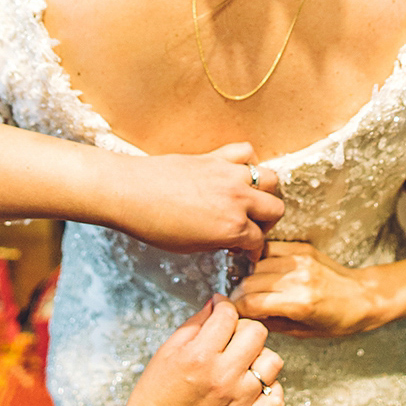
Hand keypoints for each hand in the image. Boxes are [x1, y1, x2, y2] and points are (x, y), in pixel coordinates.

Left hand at [115, 144, 282, 255]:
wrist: (130, 191)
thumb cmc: (153, 224)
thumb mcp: (190, 247)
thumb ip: (218, 242)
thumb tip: (229, 239)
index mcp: (232, 228)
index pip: (258, 240)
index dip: (254, 251)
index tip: (250, 253)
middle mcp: (237, 199)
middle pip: (275, 209)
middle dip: (266, 223)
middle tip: (252, 228)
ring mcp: (229, 175)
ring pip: (270, 179)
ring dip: (264, 192)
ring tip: (250, 200)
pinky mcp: (216, 157)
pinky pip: (246, 152)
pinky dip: (248, 162)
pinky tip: (238, 172)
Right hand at [121, 296, 283, 405]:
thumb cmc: (155, 394)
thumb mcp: (167, 351)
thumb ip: (194, 324)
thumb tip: (215, 305)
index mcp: (200, 355)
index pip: (228, 315)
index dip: (223, 305)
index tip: (220, 307)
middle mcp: (223, 375)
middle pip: (257, 332)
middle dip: (244, 327)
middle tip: (231, 335)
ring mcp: (239, 398)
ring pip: (272, 362)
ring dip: (259, 357)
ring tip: (243, 361)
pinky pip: (276, 398)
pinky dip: (270, 389)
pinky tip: (254, 385)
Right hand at [234, 241, 380, 335]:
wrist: (363, 296)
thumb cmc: (338, 320)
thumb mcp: (304, 332)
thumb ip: (272, 323)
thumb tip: (246, 317)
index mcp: (301, 303)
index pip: (252, 302)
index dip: (237, 310)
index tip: (233, 314)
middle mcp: (299, 277)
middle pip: (250, 282)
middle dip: (240, 294)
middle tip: (238, 303)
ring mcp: (300, 259)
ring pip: (257, 264)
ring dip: (249, 277)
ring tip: (250, 288)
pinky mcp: (302, 248)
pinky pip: (270, 249)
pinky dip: (261, 260)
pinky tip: (261, 272)